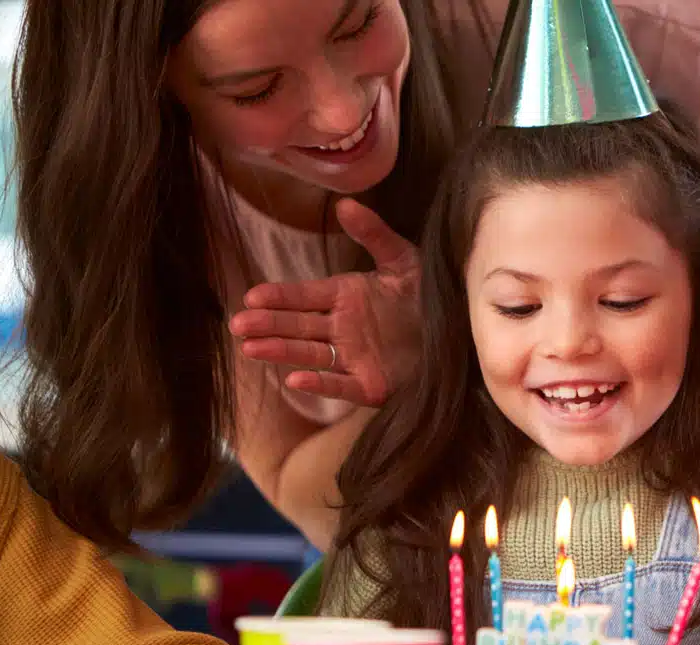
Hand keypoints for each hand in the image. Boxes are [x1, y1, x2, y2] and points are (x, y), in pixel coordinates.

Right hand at [229, 198, 420, 405]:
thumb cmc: (429, 296)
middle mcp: (343, 328)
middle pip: (298, 326)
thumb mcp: (404, 260)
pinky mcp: (370, 384)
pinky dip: (320, 382)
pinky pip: (341, 384)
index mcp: (347, 297)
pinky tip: (295, 378)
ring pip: (310, 353)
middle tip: (239, 324)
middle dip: (268, 325)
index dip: (279, 297)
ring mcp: (354, 357)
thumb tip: (344, 204)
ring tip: (250, 348)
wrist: (460, 331)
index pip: (304, 296)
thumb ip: (374, 234)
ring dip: (280, 351)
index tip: (252, 297)